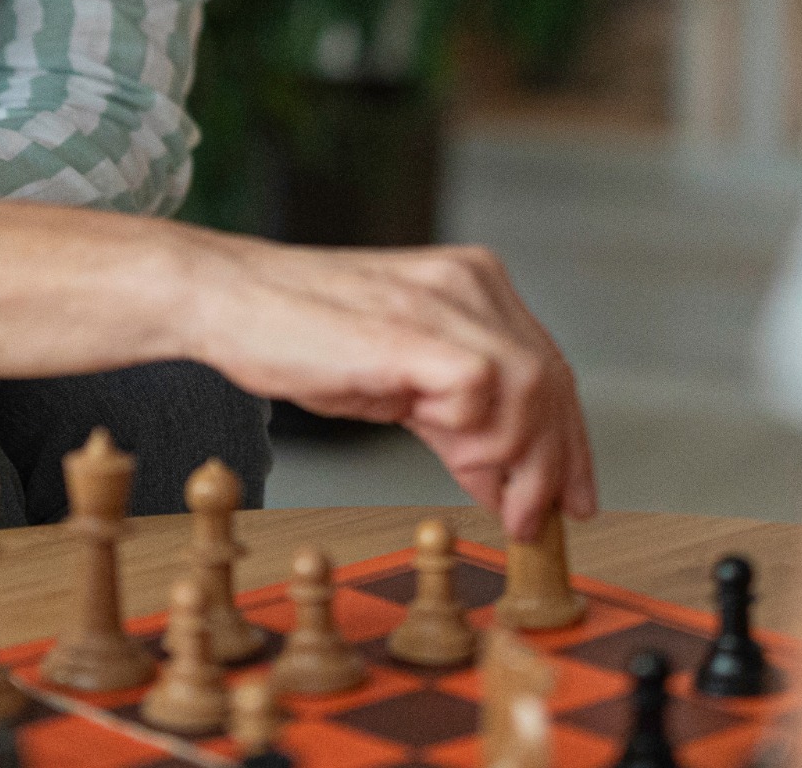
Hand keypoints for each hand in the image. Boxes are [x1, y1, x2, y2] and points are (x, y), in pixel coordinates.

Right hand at [177, 233, 599, 540]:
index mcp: (473, 283)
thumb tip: (506, 484)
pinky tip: (454, 458)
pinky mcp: (416, 330)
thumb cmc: (299, 337)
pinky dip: (478, 440)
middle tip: (534, 518)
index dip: (569, 440)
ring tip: (486, 491)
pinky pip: (484, 395)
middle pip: (552, 382)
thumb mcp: (400, 384)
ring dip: (517, 460)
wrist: (229, 302)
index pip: (550, 367)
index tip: (572, 495)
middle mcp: (470, 283)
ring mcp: (446, 301)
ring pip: (531, 391)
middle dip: (554, 464)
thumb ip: (457, 424)